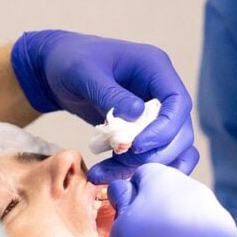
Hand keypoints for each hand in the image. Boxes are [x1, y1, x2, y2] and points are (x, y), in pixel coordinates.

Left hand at [11, 30, 197, 182]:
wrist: (56, 71)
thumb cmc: (69, 62)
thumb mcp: (84, 73)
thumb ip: (109, 93)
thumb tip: (137, 115)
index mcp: (155, 68)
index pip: (178, 103)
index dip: (165, 129)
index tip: (137, 145)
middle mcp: (160, 91)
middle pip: (180, 131)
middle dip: (156, 153)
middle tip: (122, 160)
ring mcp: (153, 113)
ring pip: (168, 149)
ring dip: (142, 167)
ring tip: (105, 173)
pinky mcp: (141, 131)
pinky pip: (149, 156)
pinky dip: (132, 170)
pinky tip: (106, 174)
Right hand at [107, 164, 236, 236]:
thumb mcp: (119, 225)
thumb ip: (124, 200)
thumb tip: (124, 188)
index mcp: (166, 181)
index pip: (149, 175)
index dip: (138, 194)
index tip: (133, 214)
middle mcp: (199, 193)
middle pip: (181, 196)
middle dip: (169, 212)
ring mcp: (223, 219)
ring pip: (204, 220)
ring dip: (192, 233)